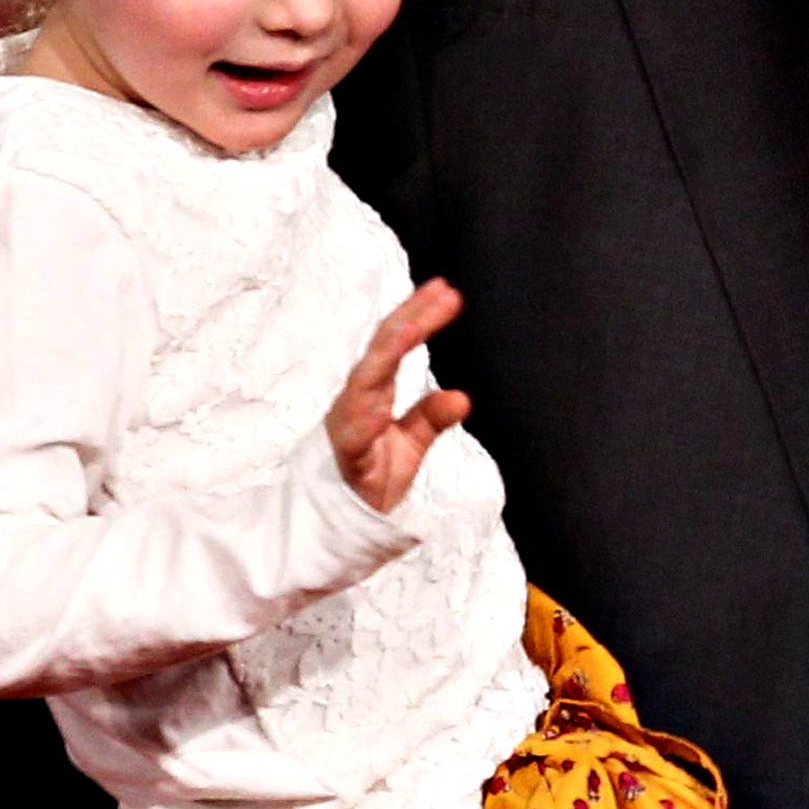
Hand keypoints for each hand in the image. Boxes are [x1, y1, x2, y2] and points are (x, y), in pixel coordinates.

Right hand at [327, 281, 469, 512]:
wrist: (346, 518)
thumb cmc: (373, 473)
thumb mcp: (412, 443)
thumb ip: (431, 418)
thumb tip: (462, 397)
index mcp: (373, 391)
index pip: (395, 344)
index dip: (418, 315)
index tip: (445, 290)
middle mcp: (358, 398)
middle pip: (383, 350)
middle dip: (410, 318)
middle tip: (441, 292)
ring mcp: (349, 422)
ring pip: (366, 380)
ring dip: (388, 352)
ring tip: (412, 327)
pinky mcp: (347, 452)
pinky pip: (355, 431)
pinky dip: (366, 415)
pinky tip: (381, 404)